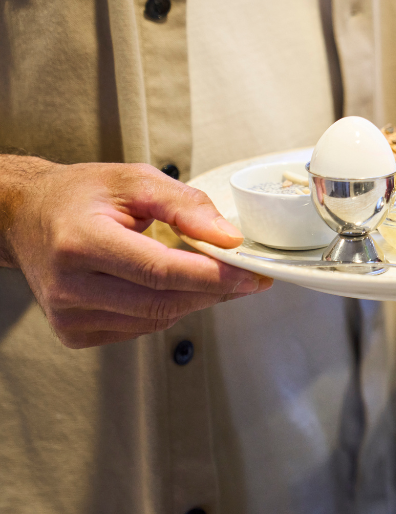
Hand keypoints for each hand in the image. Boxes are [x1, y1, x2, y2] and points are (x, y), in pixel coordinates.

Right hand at [1, 158, 271, 348]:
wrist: (26, 217)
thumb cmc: (81, 195)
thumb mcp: (135, 180)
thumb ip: (186, 205)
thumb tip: (229, 239)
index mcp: (79, 241)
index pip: (159, 270)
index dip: (212, 276)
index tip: (251, 274)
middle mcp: (68, 285)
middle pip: (162, 302)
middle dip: (213, 291)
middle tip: (247, 277)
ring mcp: (68, 315)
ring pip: (156, 320)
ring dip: (193, 300)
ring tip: (209, 275)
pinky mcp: (74, 333)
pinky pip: (139, 328)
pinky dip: (166, 309)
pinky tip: (168, 287)